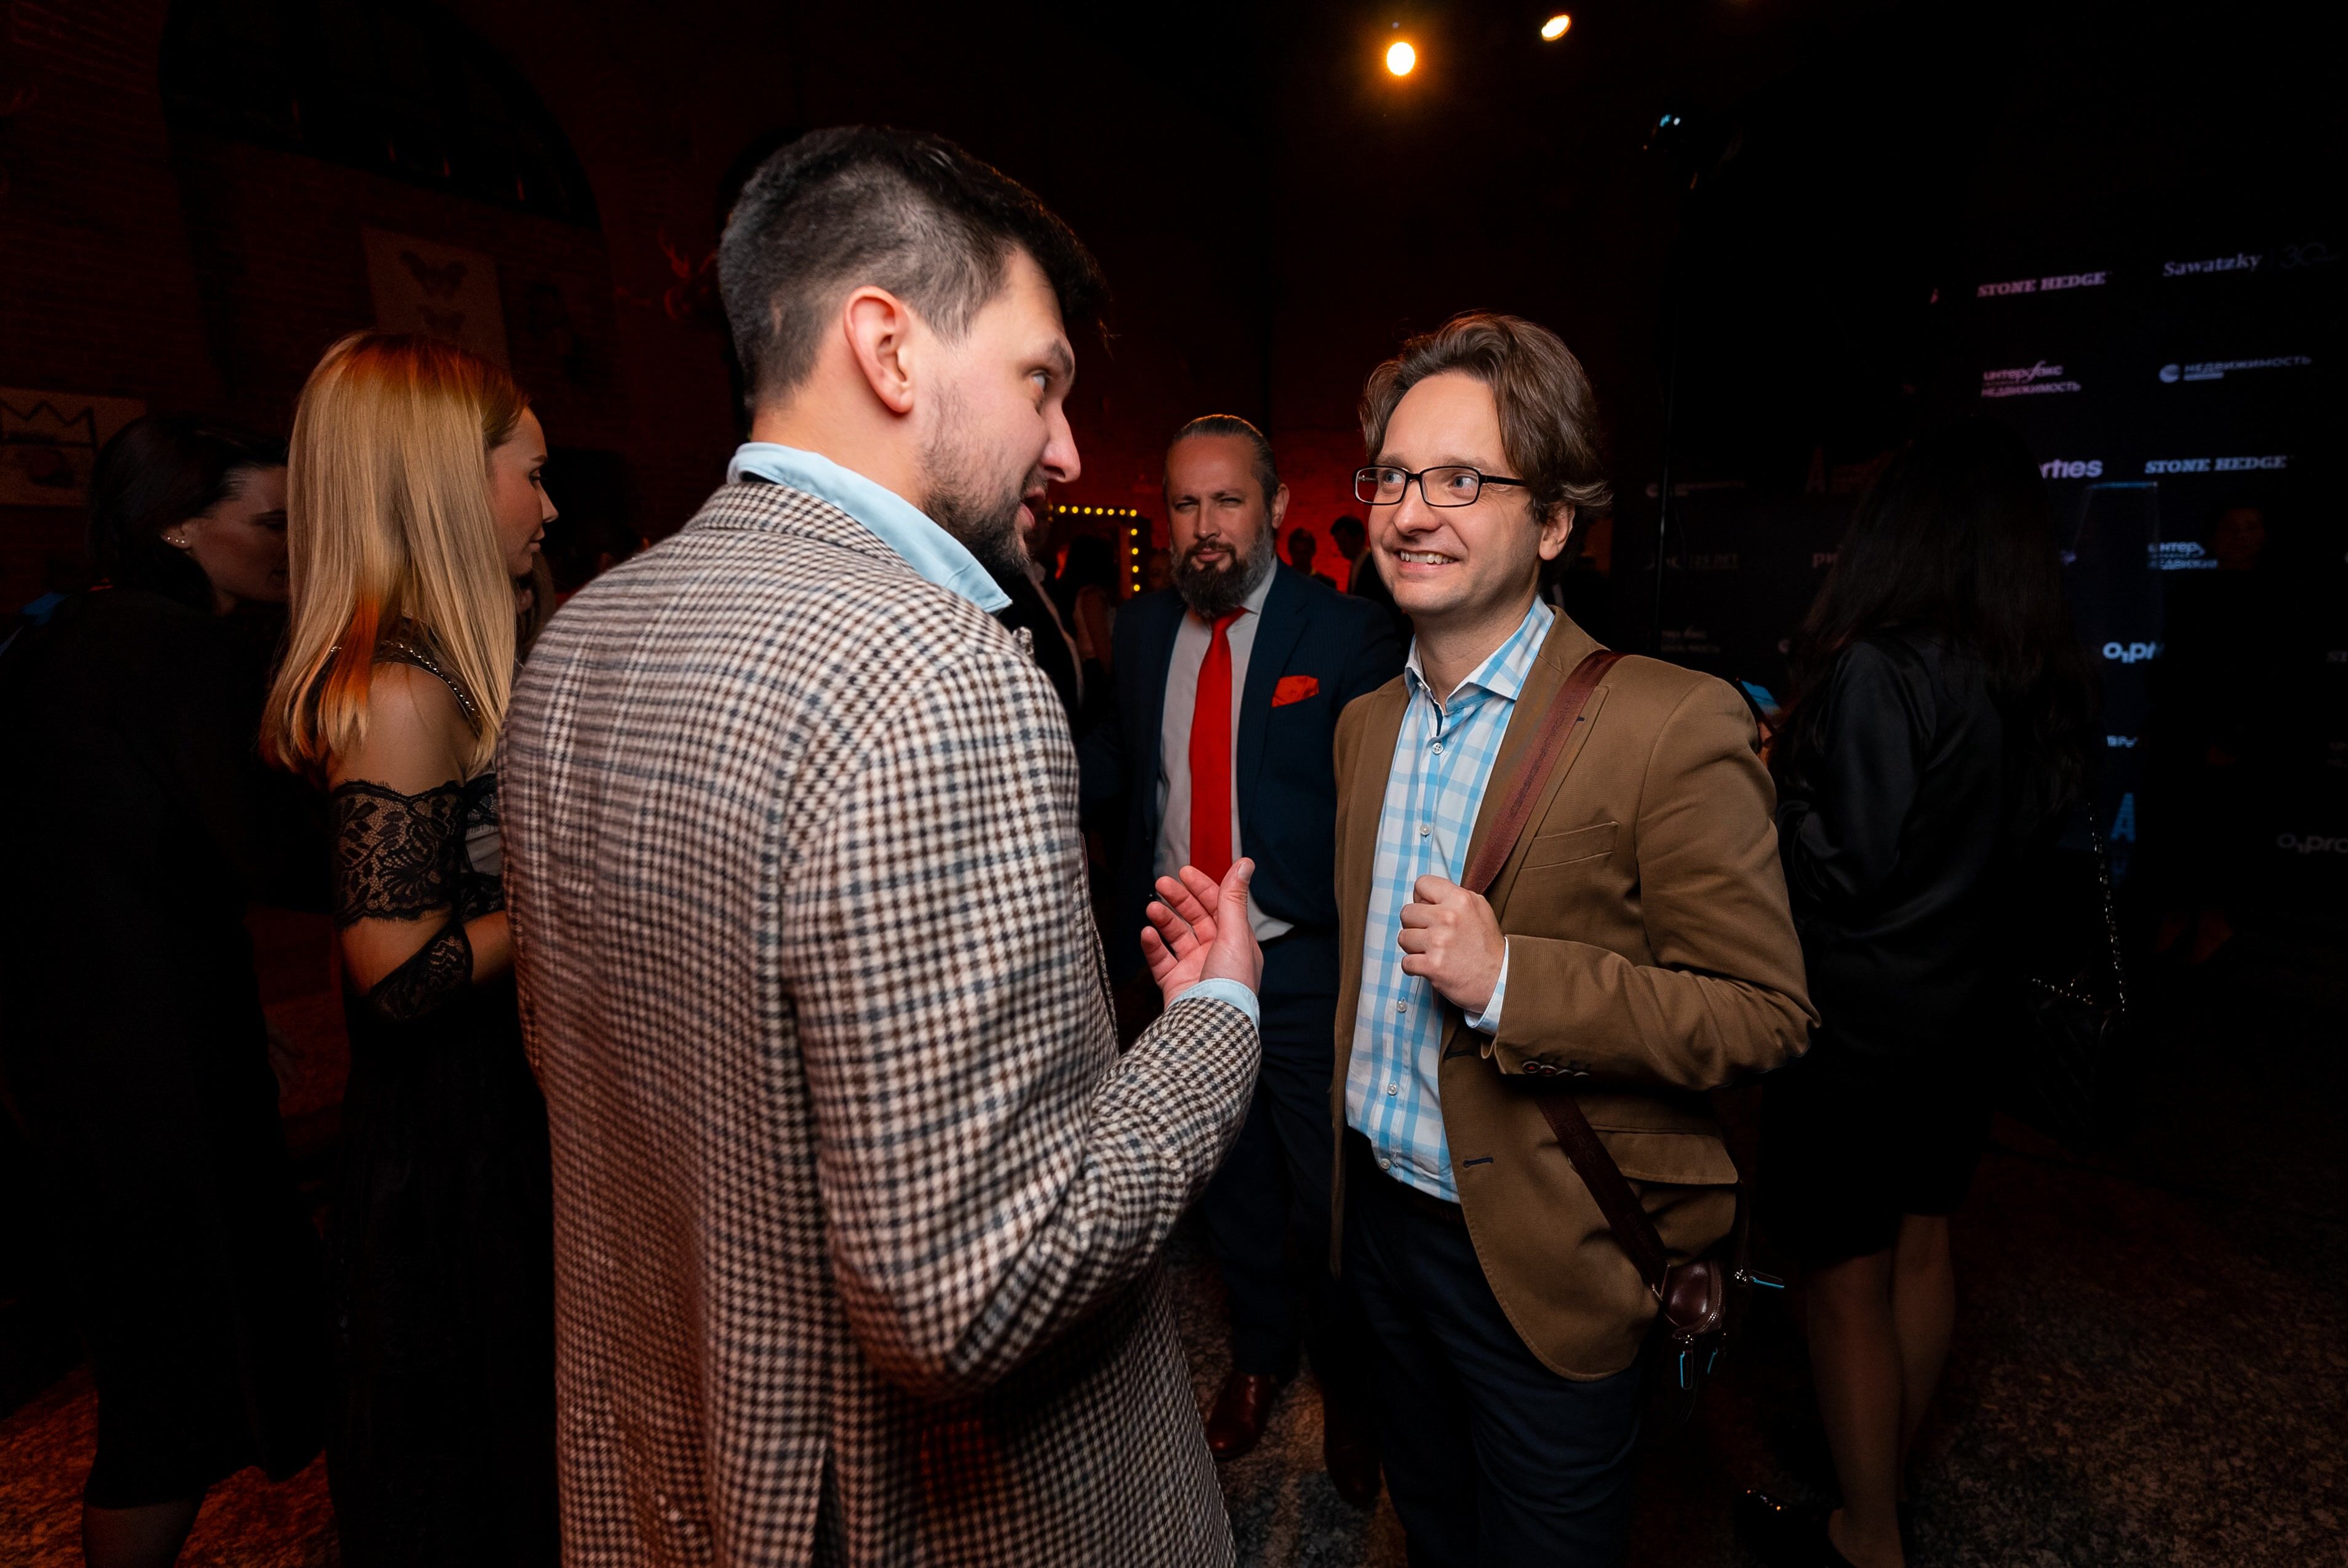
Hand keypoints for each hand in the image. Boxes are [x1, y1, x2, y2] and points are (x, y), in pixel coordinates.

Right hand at [1141, 860, 1262, 1007]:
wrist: (1210, 1025)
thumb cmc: (1230, 984)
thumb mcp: (1235, 935)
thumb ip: (1234, 898)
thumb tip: (1246, 863)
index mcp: (1237, 942)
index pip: (1219, 907)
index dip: (1202, 888)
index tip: (1184, 873)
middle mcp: (1217, 953)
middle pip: (1195, 918)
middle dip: (1179, 899)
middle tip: (1161, 884)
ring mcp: (1195, 968)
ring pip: (1176, 936)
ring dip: (1164, 919)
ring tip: (1151, 908)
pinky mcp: (1175, 983)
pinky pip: (1160, 958)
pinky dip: (1153, 944)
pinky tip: (1147, 933)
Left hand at [1398, 875, 1503, 1014]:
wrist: (1500, 980)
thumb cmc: (1488, 947)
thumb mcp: (1479, 909)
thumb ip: (1453, 897)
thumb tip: (1426, 896)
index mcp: (1460, 899)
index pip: (1422, 884)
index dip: (1422, 898)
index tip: (1429, 910)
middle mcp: (1448, 917)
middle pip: (1407, 912)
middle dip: (1416, 925)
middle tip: (1432, 935)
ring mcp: (1439, 942)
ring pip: (1403, 937)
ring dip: (1414, 947)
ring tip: (1432, 951)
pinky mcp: (1432, 966)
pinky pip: (1405, 962)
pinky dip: (1414, 967)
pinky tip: (1429, 966)